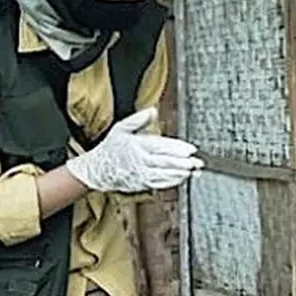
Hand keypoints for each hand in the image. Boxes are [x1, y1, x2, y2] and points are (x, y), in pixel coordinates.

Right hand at [66, 107, 202, 193]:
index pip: (161, 146)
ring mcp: (142, 174)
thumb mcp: (120, 129)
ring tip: (194, 170)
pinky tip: (183, 178)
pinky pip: (160, 183)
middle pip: (165, 161)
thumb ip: (138, 120)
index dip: (177, 148)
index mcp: (138, 145)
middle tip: (197, 161)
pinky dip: (173, 181)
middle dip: (183, 162)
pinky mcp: (143, 184)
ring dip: (181, 172)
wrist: (98, 170)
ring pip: (165, 174)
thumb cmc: (111, 148)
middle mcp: (141, 161)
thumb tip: (152, 111)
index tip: (190, 149)